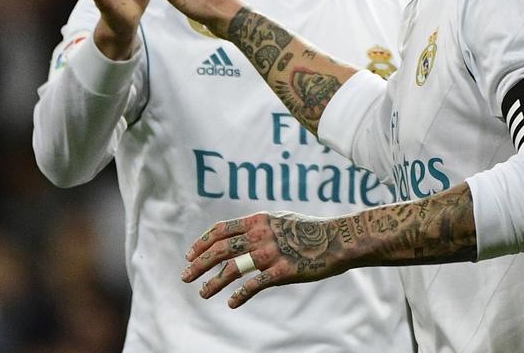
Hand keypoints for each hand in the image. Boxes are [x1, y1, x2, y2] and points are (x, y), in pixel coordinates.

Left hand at [181, 212, 349, 308]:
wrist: (337, 240)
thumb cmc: (311, 230)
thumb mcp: (282, 219)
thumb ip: (261, 225)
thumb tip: (243, 231)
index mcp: (258, 220)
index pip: (220, 230)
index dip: (202, 243)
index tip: (190, 255)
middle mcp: (260, 235)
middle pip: (219, 250)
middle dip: (198, 264)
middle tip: (185, 277)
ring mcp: (270, 254)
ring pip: (231, 270)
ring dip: (213, 283)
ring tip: (203, 294)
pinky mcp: (281, 271)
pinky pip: (253, 286)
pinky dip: (239, 296)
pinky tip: (232, 303)